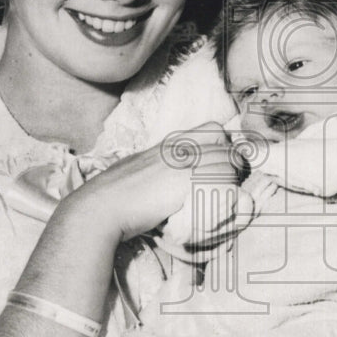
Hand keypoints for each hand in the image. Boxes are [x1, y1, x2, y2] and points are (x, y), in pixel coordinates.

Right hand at [63, 123, 236, 242]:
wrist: (102, 206)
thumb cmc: (114, 196)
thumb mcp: (139, 171)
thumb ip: (158, 169)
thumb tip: (167, 184)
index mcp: (169, 144)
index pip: (215, 130)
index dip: (224, 145)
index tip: (222, 165)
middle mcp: (180, 147)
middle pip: (227, 144)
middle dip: (234, 164)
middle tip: (228, 185)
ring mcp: (184, 160)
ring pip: (230, 160)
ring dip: (232, 179)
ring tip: (223, 196)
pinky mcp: (188, 177)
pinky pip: (224, 176)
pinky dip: (227, 189)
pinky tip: (216, 202)